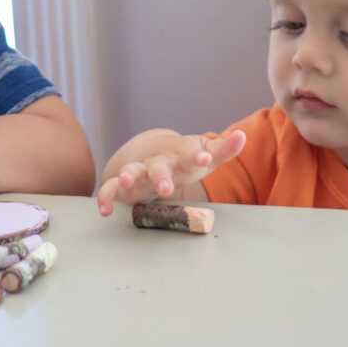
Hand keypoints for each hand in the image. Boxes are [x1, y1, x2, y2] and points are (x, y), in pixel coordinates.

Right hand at [97, 128, 245, 215]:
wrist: (146, 152)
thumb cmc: (180, 160)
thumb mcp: (202, 156)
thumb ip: (222, 150)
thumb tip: (243, 136)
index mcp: (178, 159)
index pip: (188, 156)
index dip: (196, 156)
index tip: (205, 156)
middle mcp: (156, 164)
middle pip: (158, 167)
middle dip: (161, 176)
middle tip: (167, 188)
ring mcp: (138, 173)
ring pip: (132, 172)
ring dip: (129, 175)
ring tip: (128, 180)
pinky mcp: (123, 185)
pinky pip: (111, 189)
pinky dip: (106, 197)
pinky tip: (104, 210)